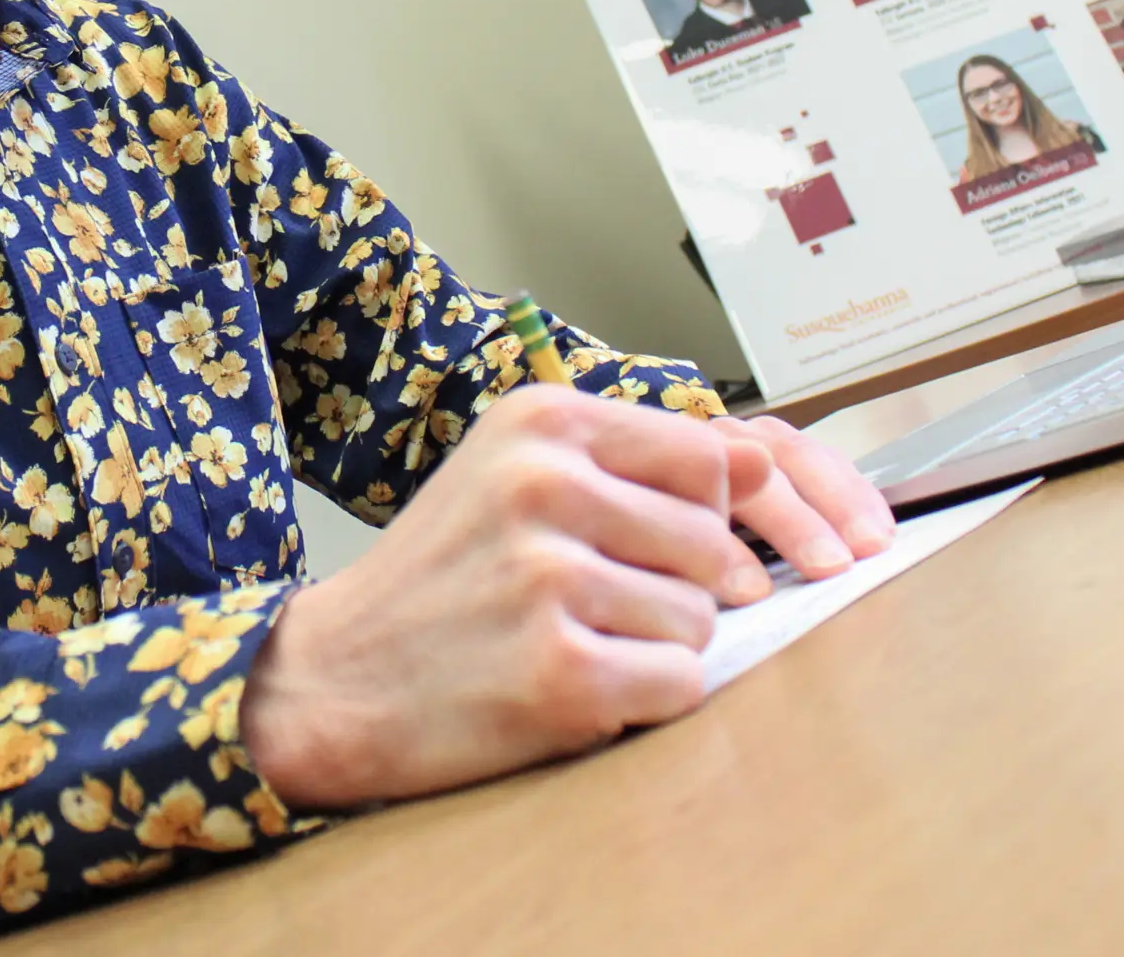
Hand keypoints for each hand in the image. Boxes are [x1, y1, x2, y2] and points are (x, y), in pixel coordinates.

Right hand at [239, 388, 883, 808]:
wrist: (331, 677)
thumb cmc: (439, 578)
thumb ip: (632, 464)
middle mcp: (548, 485)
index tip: (793, 549)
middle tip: (607, 610)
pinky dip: (645, 700)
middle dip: (687, 593)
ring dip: (659, 650)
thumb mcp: (516, 477)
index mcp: (545, 422)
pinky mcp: (559, 670)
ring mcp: (551, 577)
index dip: (757, 513)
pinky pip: (678, 685)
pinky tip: (575, 688)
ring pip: (702, 621)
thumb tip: (772, 476)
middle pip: (719, 546)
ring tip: (573, 643)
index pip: (719, 457)